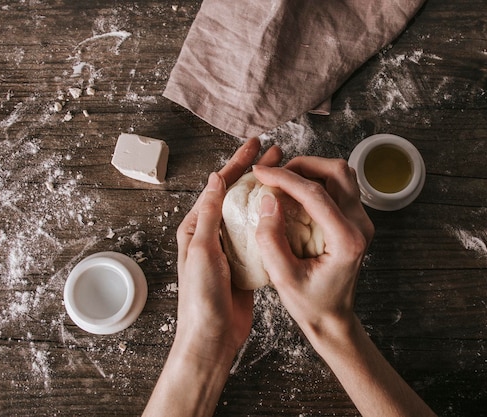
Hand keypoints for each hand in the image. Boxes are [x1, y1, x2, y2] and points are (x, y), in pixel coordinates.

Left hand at [175, 137, 281, 361]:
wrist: (213, 335)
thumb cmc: (200, 295)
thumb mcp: (201, 250)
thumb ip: (209, 214)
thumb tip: (215, 178)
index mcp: (196, 226)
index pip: (219, 186)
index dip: (238, 163)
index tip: (255, 144)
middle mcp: (213, 232)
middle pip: (238, 193)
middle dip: (257, 171)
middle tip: (278, 152)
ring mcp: (231, 246)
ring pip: (252, 212)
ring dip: (268, 192)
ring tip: (288, 174)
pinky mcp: (247, 261)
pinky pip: (261, 234)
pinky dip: (274, 219)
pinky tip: (289, 209)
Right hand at [253, 157, 434, 416]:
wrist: (333, 317)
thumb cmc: (309, 303)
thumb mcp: (282, 277)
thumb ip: (271, 239)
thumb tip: (266, 199)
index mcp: (347, 240)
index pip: (316, 195)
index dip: (284, 178)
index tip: (260, 172)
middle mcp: (361, 225)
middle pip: (337, 172)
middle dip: (302, 165)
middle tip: (274, 175)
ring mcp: (362, 220)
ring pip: (341, 174)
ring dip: (311, 170)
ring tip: (284, 181)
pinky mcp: (356, 219)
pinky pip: (339, 186)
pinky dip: (317, 180)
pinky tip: (295, 193)